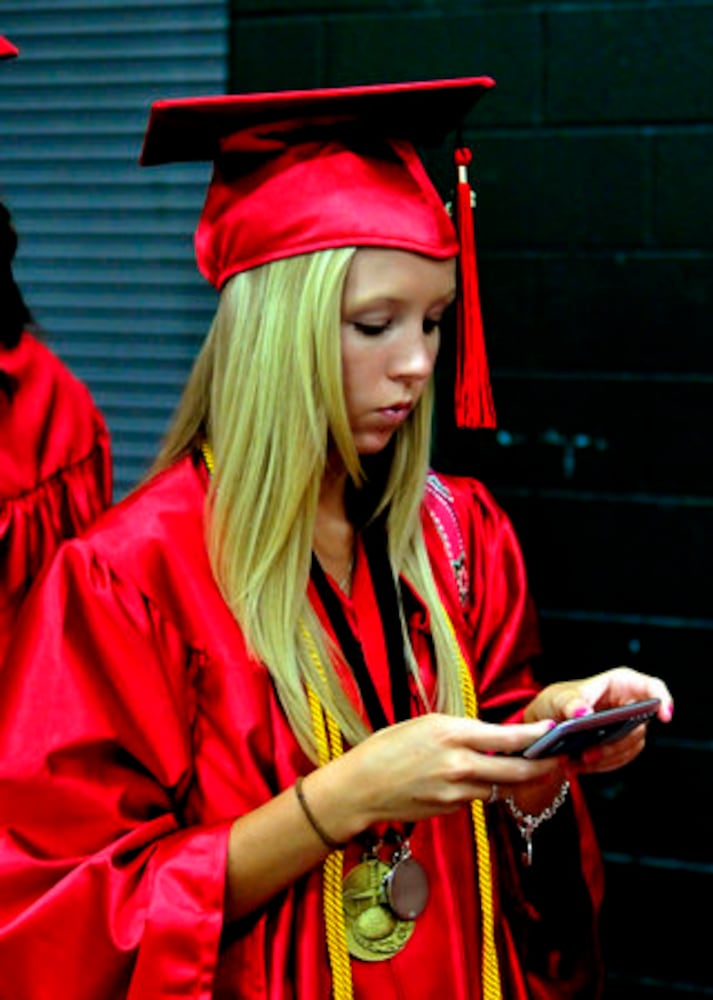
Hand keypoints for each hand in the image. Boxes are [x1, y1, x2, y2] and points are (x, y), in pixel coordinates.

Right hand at [313, 712, 561, 839]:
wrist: (360, 787)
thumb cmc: (388, 747)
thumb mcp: (425, 724)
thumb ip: (461, 731)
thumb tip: (491, 736)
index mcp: (452, 734)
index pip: (507, 737)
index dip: (535, 736)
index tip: (553, 730)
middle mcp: (459, 764)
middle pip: (515, 771)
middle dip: (541, 766)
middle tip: (558, 760)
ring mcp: (456, 792)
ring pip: (497, 787)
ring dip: (509, 780)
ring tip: (520, 768)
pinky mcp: (451, 810)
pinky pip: (474, 798)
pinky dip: (478, 790)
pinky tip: (467, 781)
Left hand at [523, 666, 673, 774]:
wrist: (550, 722)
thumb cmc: (559, 701)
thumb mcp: (559, 698)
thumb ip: (570, 703)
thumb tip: (583, 713)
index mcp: (621, 683)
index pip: (652, 687)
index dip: (663, 700)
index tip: (664, 717)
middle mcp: (630, 704)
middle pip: (639, 726)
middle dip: (613, 743)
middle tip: (587, 753)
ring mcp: (628, 727)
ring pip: (630, 747)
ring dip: (603, 758)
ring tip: (575, 762)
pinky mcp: (621, 746)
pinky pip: (619, 759)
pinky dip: (598, 765)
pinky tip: (577, 766)